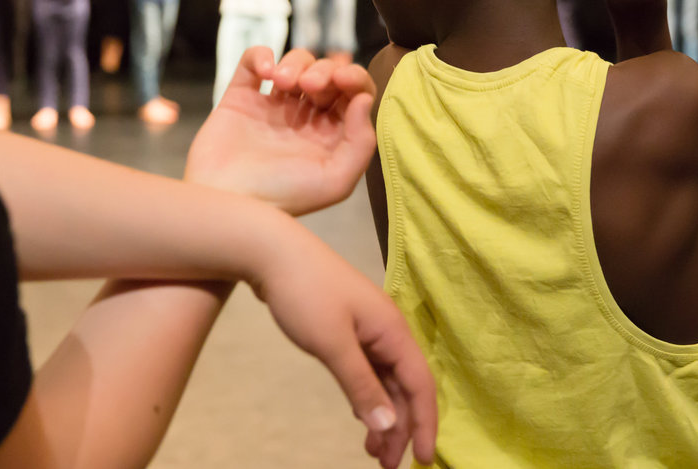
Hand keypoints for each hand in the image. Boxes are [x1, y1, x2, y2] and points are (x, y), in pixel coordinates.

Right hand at [186, 47, 376, 215]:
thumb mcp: (335, 181)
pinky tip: (265, 70)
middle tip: (309, 86)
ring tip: (282, 82)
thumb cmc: (283, 198)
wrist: (227, 203)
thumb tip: (364, 99)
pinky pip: (253, 63)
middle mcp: (304, 118)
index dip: (354, 78)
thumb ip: (360, 142)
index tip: (344, 78)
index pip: (353, 93)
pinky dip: (260, 56)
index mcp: (330, 134)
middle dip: (323, 71)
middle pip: (326, 74)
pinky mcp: (240, 99)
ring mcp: (271, 106)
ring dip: (296, 63)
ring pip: (295, 63)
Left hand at [253, 222, 435, 468]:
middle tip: (387, 466)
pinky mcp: (349, 330)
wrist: (272, 250)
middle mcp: (388, 331)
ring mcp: (368, 330)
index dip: (425, 423)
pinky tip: (362, 417)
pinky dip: (368, 397)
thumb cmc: (304, 292)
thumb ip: (361, 386)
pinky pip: (369, 371)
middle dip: (402, 428)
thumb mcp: (332, 344)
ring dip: (384, 416)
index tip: (424, 461)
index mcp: (392, 331)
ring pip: (387, 381)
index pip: (421, 384)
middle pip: (405, 387)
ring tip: (374, 453)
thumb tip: (389, 425)